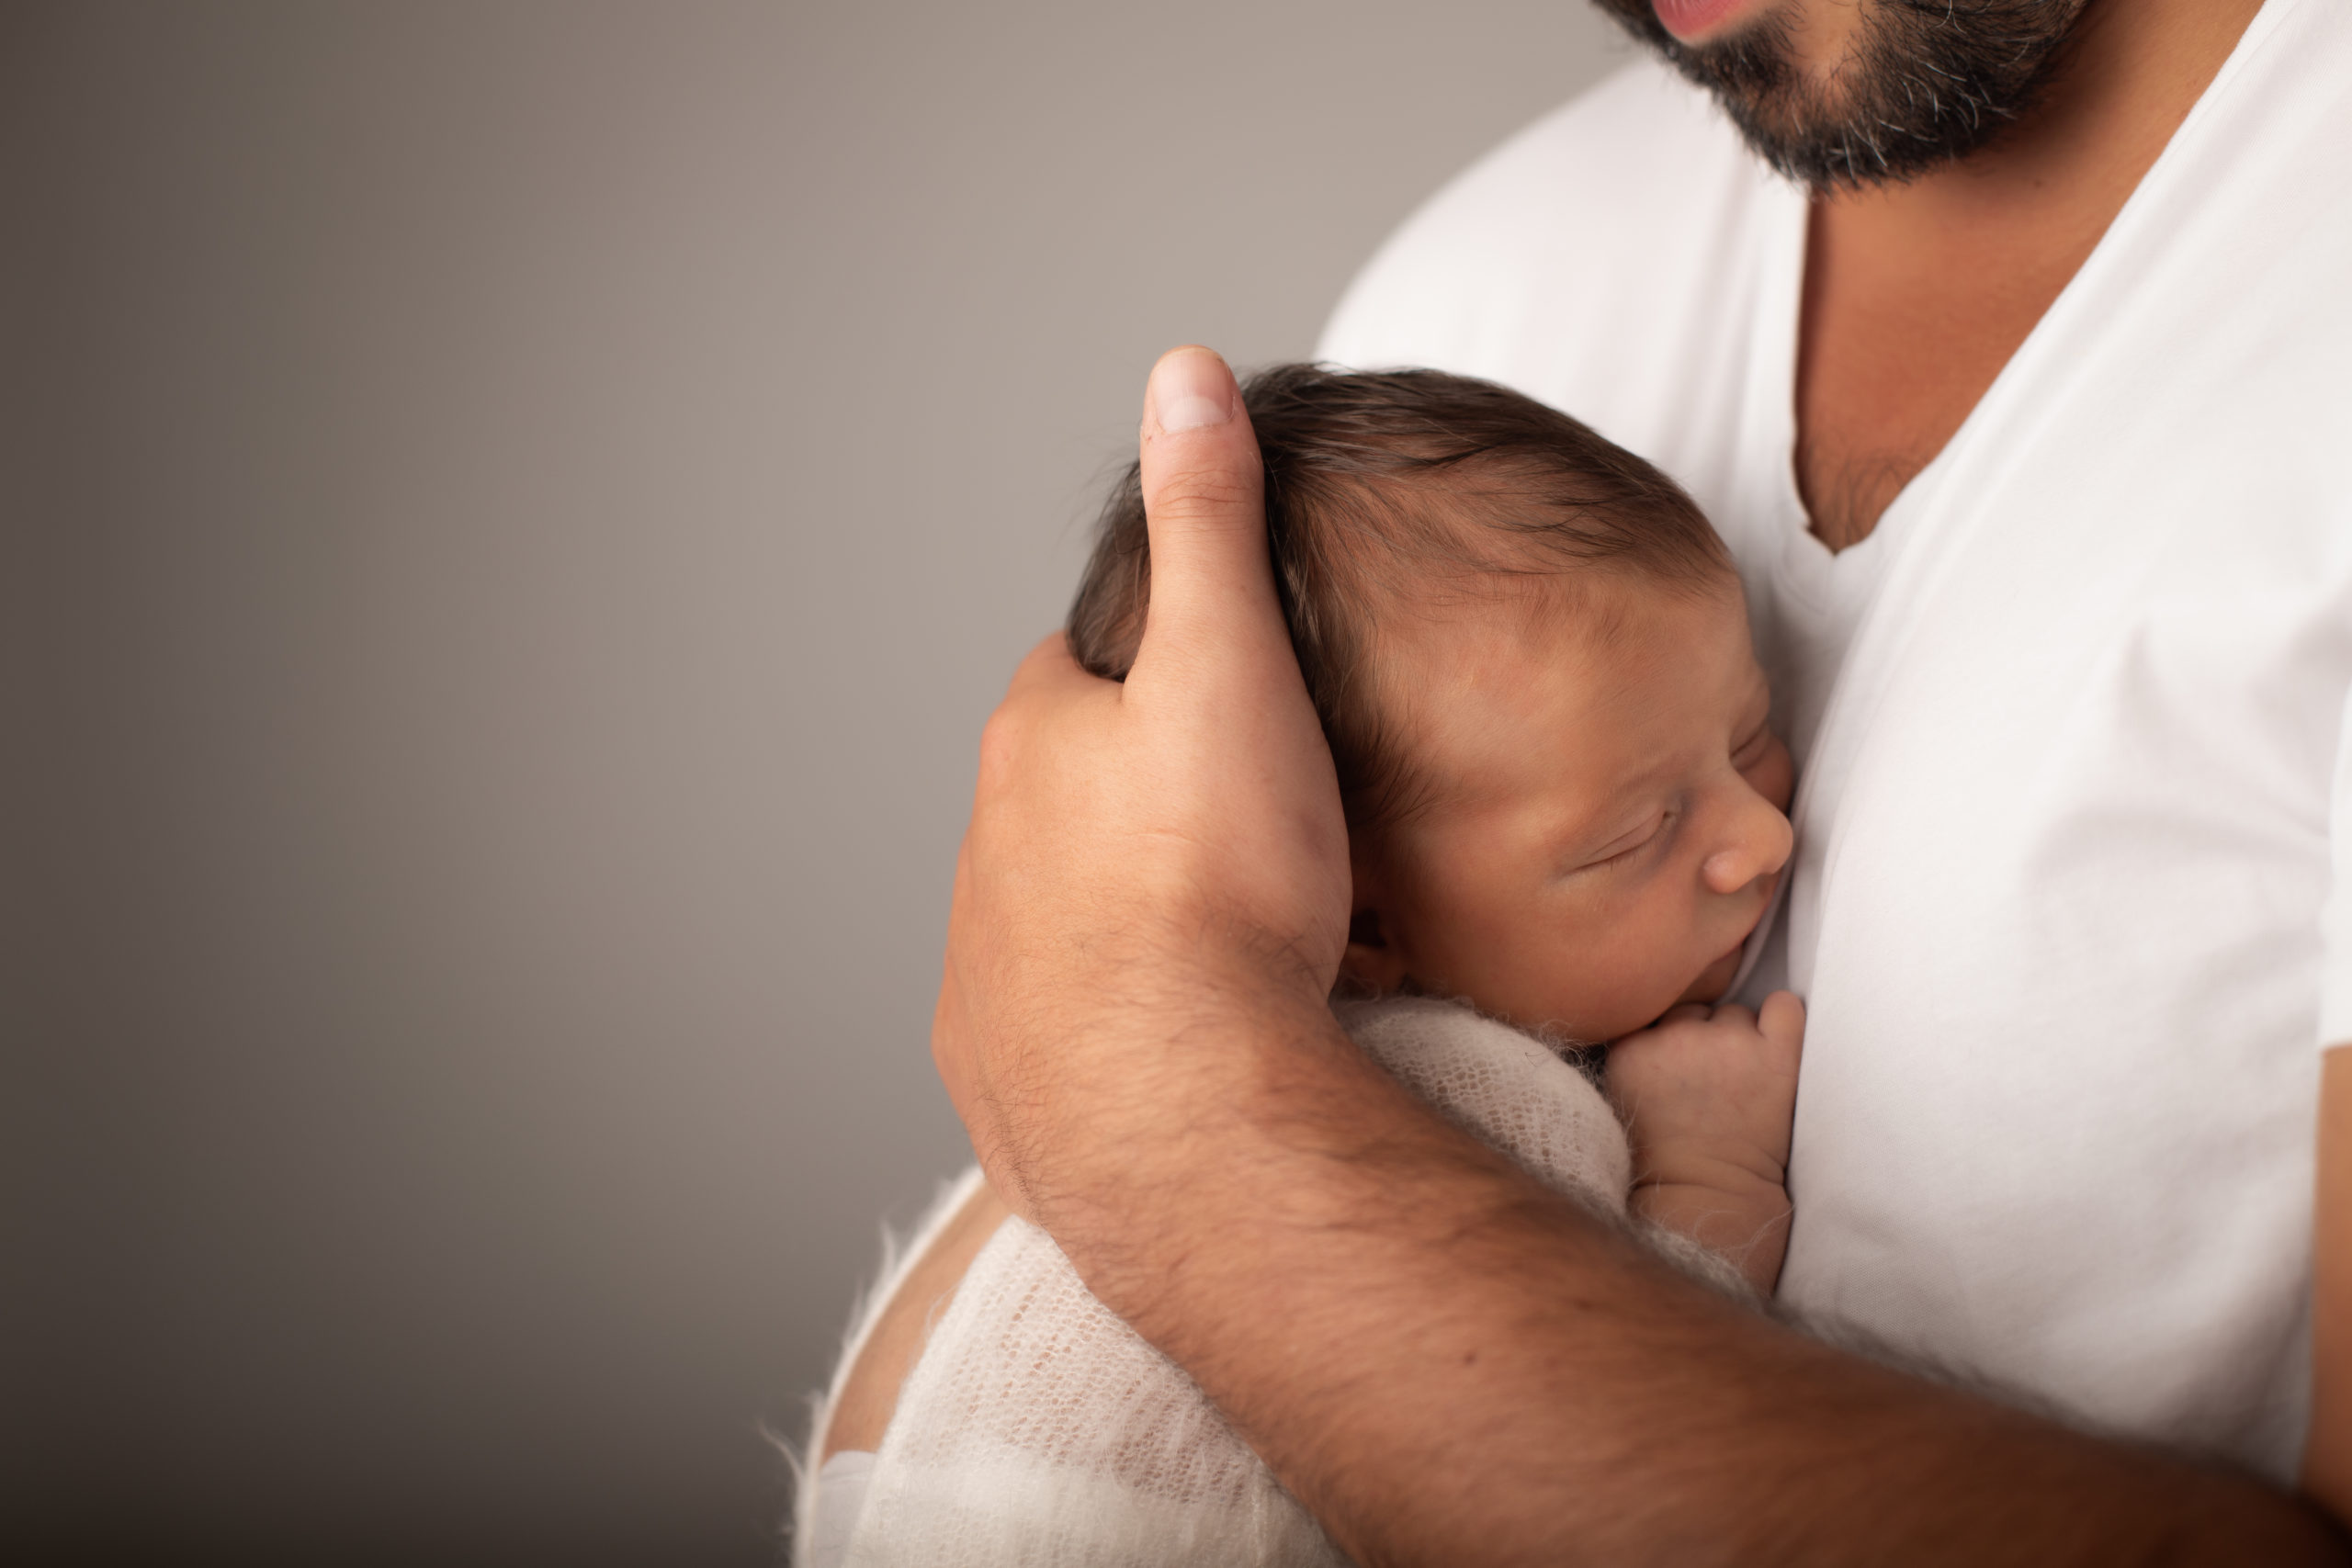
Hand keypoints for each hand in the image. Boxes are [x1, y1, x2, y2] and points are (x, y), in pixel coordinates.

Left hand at [931, 347, 1351, 1228]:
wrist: (1181, 1102)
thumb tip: (1183, 373)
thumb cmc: (1218, 880)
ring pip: (1050, 910)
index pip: (1076, 667)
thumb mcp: (1234, 664)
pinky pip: (1050, 1025)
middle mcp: (983, 851)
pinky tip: (1171, 1038)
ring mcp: (984, 970)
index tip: (1220, 692)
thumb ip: (1210, 521)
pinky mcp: (1002, 1075)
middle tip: (1244, 825)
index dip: (1150, 667)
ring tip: (1222, 938)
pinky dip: (1102, 1017)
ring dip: (1116, 909)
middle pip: (1059, 794)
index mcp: (1034, 738)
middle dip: (1131, 795)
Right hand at [1605, 991, 1803, 1292]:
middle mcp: (1676, 1038)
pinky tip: (1779, 1045)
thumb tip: (1664, 1020)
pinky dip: (1784, 1019)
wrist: (1708, 1195)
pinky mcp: (1775, 1054)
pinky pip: (1785, 1007)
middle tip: (1714, 1080)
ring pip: (1737, 1014)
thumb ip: (1636, 1049)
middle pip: (1699, 1013)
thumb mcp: (1624, 1093)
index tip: (1681, 1068)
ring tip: (1743, 1080)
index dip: (1672, 1039)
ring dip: (1741, 1039)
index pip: (1659, 1013)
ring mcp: (1728, 1044)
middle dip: (1706, 1038)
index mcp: (1631, 1048)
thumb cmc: (1666, 1154)